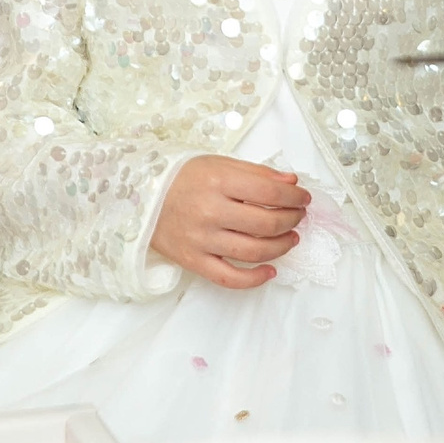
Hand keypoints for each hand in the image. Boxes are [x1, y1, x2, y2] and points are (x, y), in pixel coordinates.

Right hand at [150, 156, 307, 289]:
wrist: (140, 198)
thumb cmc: (183, 178)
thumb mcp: (219, 163)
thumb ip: (256, 172)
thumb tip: (291, 182)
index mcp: (218, 180)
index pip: (269, 191)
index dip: (294, 195)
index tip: (303, 197)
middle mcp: (210, 211)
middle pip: (266, 222)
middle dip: (291, 219)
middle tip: (298, 216)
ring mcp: (201, 239)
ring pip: (254, 251)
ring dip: (281, 246)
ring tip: (291, 238)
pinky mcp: (194, 261)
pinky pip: (229, 278)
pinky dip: (254, 279)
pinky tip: (270, 271)